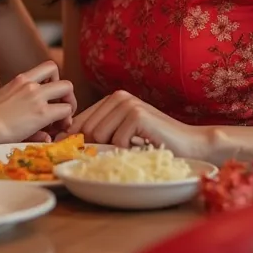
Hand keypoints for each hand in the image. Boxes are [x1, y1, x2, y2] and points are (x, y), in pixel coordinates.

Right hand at [0, 61, 76, 145]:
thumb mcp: (3, 101)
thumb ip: (20, 103)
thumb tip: (26, 109)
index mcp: (21, 78)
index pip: (49, 68)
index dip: (56, 82)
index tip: (51, 98)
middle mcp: (31, 84)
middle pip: (63, 78)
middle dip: (67, 94)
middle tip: (61, 109)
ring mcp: (37, 96)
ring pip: (68, 89)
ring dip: (69, 104)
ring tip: (62, 119)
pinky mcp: (42, 113)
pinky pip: (66, 111)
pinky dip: (66, 120)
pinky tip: (56, 129)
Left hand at [67, 90, 213, 160]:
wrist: (189, 144)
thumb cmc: (155, 143)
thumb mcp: (122, 135)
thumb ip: (98, 133)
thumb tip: (62, 142)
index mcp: (111, 100)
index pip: (79, 121)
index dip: (76, 140)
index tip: (81, 154)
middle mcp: (118, 97)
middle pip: (86, 130)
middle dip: (95, 148)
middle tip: (116, 154)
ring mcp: (127, 104)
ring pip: (98, 136)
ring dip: (113, 150)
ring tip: (131, 149)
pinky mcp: (136, 115)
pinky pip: (116, 142)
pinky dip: (127, 152)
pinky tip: (142, 147)